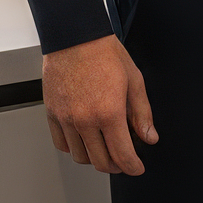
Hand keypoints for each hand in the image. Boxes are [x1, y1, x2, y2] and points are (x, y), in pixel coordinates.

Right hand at [42, 34, 156, 174]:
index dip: (133, 167)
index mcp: (109, 111)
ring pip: (80, 157)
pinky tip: (83, 140)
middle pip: (101, 162)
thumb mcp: (133, 79)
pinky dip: (74, 148)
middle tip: (123, 160)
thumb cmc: (103, 52)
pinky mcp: (52, 113)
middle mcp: (85, 119)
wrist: (75, 35)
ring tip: (103, 149)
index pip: (122, 155)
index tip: (136, 167)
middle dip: (116, 166)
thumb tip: (149, 136)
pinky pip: (61, 144)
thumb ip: (142, 113)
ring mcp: (66, 118)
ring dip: (94, 159)